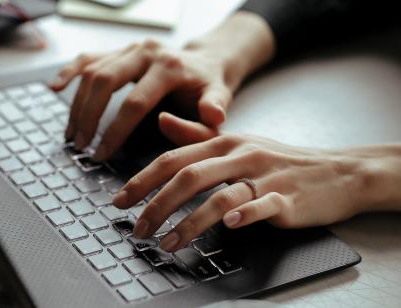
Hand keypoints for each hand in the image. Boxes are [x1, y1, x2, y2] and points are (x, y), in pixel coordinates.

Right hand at [50, 12, 274, 159]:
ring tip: (72, 134)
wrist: (207, 61)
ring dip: (77, 104)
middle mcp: (147, 51)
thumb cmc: (210, 88)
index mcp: (170, 66)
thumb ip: (204, 118)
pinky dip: (69, 71)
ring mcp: (130, 48)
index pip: (134, 102)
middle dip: (88, 117)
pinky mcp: (120, 50)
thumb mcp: (219, 103)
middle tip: (80, 145)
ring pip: (93, 71)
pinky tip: (55, 87)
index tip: (101, 154)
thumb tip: (167, 123)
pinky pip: (89, 58)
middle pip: (105, 81)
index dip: (114, 131)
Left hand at [112, 134, 399, 251]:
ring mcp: (264, 176)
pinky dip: (244, 215)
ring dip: (189, 222)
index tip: (120, 201)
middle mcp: (240, 155)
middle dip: (157, 204)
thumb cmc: (279, 159)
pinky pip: (262, 205)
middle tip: (138, 228)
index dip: (142, 180)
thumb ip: (197, 135)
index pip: (173, 159)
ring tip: (167, 243)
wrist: (336, 170)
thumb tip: (161, 121)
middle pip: (189, 177)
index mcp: (223, 142)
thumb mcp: (237, 142)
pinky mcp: (287, 198)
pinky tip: (228, 226)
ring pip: (219, 196)